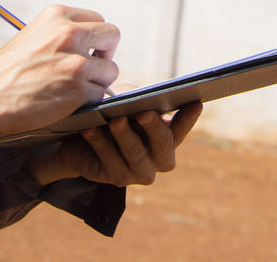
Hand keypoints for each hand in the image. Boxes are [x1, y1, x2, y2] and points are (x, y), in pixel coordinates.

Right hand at [0, 5, 119, 137]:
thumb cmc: (8, 70)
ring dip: (97, 81)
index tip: (88, 51)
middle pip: (112, 36)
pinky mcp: (77, 90)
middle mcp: (69, 34)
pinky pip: (101, 93)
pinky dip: (89, 100)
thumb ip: (63, 32)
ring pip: (111, 69)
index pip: (98, 20)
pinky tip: (68, 100)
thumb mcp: (35, 34)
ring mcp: (75, 63)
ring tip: (74, 88)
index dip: (96, 39)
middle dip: (105, 55)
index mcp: (57, 16)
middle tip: (90, 68)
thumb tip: (93, 42)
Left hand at [27, 103, 202, 186]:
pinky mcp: (118, 179)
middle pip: (164, 145)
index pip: (182, 128)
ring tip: (115, 120)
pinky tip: (90, 130)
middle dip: (154, 128)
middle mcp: (159, 158)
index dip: (189, 117)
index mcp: (168, 137)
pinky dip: (100, 143)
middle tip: (144, 112)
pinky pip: (110, 162)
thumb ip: (137, 98)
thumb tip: (141, 97)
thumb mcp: (126, 101)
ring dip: (125, 136)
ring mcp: (140, 172)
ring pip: (136, 155)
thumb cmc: (111, 113)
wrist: (81, 139)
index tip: (195, 102)